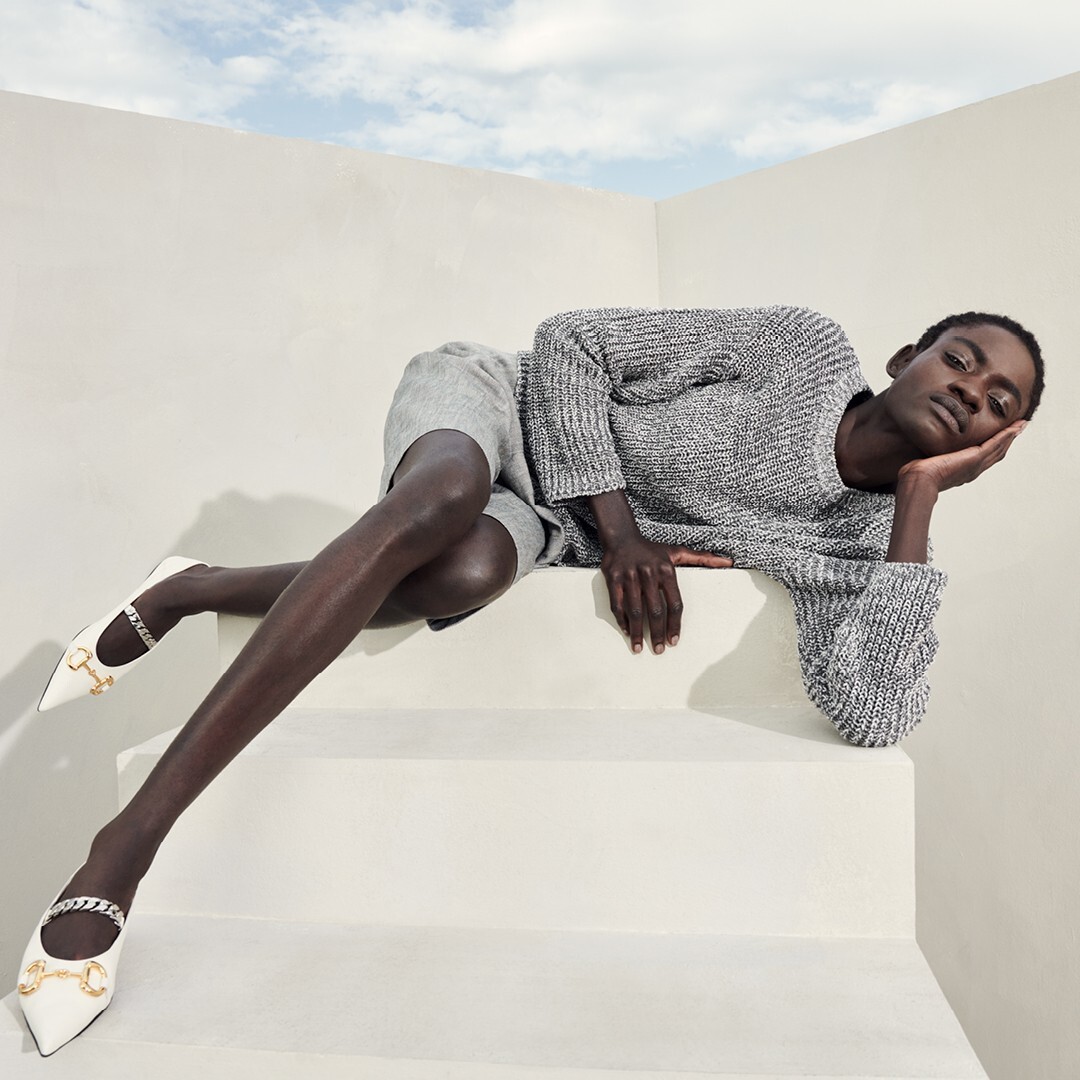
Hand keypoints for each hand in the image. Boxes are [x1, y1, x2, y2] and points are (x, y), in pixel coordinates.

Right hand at [601, 538, 732, 654]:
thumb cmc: (651, 549)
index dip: (675, 625)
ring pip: (634, 611)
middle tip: (659, 650)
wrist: (621, 536)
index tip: (674, 641)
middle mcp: (648, 574)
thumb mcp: (677, 552)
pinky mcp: (613, 579)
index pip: (674, 604)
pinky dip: (622, 620)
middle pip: (655, 611)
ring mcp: (629, 576)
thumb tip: (728, 562)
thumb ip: (702, 558)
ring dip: (637, 632)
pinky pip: (617, 605)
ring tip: (639, 648)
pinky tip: (627, 631)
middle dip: (657, 633)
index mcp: (666, 570)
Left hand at [898, 419, 1027, 493]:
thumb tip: (919, 450)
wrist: (918, 481)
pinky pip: (995, 444)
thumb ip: (928, 456)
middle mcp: (972, 470)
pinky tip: (1014, 427)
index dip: (993, 446)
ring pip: (999, 448)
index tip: (1000, 437)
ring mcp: (976, 465)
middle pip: (996, 453)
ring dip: (1010, 436)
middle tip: (1018, 428)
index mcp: (962, 470)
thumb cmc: (916, 476)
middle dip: (1007, 440)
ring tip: (1020, 425)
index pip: (982, 456)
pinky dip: (1006, 435)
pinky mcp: (975, 458)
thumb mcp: (926, 462)